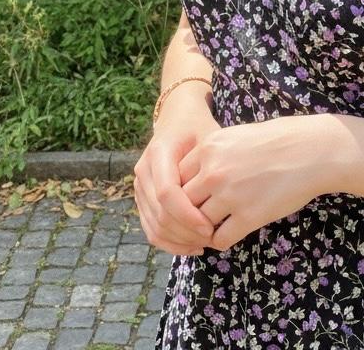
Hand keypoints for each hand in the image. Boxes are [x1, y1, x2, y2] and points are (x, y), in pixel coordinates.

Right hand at [133, 100, 220, 256]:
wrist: (178, 116)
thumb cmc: (199, 126)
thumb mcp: (209, 136)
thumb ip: (212, 165)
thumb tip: (224, 201)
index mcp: (159, 152)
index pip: (167, 193)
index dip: (187, 215)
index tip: (210, 227)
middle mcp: (144, 170)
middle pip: (159, 213)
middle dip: (185, 232)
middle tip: (212, 239)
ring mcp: (139, 185)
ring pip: (153, 225)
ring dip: (179, 241)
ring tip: (205, 244)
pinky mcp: (141, 197)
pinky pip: (150, 227)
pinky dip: (170, 241)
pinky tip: (192, 246)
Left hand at [178, 115, 333, 252]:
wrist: (312, 150)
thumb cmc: (278, 140)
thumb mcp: (236, 136)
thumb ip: (212, 155)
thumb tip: (194, 178)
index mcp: (208, 148)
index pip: (176, 178)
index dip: (181, 192)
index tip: (191, 199)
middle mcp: (214, 171)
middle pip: (183, 202)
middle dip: (187, 214)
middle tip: (195, 221)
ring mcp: (230, 195)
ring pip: (198, 223)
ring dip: (203, 230)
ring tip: (211, 230)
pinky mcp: (249, 216)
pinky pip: (220, 239)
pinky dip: (220, 241)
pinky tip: (230, 234)